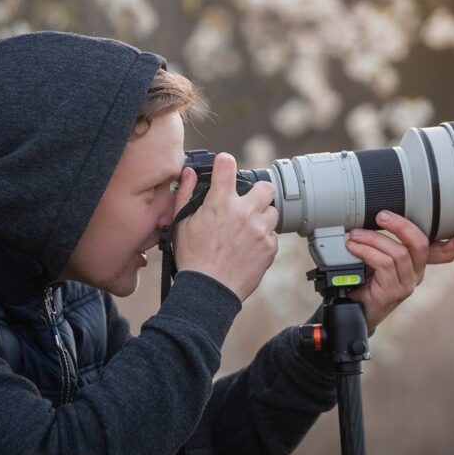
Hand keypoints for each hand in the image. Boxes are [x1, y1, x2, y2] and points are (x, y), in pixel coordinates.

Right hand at [171, 153, 278, 301]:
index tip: (225, 167)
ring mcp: (260, 230)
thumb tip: (189, 173)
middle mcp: (244, 212)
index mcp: (220, 203)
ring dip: (262, 218)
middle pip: (266, 187)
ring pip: (273, 212)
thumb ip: (185, 194)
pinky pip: (273, 236)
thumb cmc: (192, 259)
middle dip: (258, 193)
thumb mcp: (180, 224)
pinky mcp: (270, 248)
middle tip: (247, 204)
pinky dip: (263, 240)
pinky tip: (248, 248)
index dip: (225, 163)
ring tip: (248, 230)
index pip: (227, 165)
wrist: (209, 291)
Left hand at [344, 211, 453, 332]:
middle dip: (401, 226)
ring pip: (398, 253)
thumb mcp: (375, 257)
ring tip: (355, 235)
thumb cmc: (364, 279)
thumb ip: (383, 241)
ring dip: (373, 239)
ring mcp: (405, 285)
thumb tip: (379, 217)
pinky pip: (385, 265)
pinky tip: (354, 248)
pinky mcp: (392, 292)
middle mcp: (415, 274)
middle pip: (420, 244)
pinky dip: (367, 252)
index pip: (443, 253)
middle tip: (381, 216)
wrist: (351, 308)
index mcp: (416, 263)